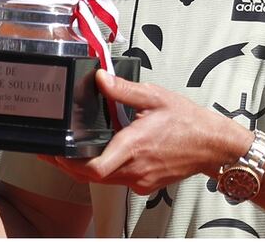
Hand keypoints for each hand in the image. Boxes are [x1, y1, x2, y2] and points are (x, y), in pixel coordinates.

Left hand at [41, 70, 251, 194]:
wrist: (213, 145)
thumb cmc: (189, 121)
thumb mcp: (155, 97)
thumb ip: (124, 89)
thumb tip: (100, 78)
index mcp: (134, 146)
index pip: (93, 167)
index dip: (67, 163)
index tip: (52, 153)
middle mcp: (135, 168)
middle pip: (91, 177)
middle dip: (67, 166)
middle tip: (51, 153)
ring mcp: (141, 180)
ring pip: (104, 180)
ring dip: (84, 169)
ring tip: (69, 153)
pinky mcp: (146, 184)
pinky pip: (119, 180)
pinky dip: (105, 171)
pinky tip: (102, 155)